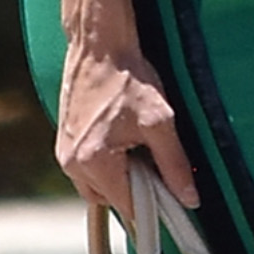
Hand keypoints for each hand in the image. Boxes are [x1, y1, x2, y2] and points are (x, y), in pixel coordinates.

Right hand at [54, 37, 199, 218]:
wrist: (99, 47)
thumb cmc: (128, 79)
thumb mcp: (161, 123)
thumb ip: (175, 165)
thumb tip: (190, 199)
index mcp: (94, 162)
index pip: (128, 206)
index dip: (154, 204)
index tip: (171, 194)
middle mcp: (72, 163)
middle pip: (111, 200)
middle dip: (135, 190)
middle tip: (155, 162)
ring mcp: (65, 153)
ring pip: (98, 187)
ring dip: (120, 177)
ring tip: (138, 146)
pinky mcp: (64, 142)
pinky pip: (88, 170)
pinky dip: (108, 164)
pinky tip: (123, 139)